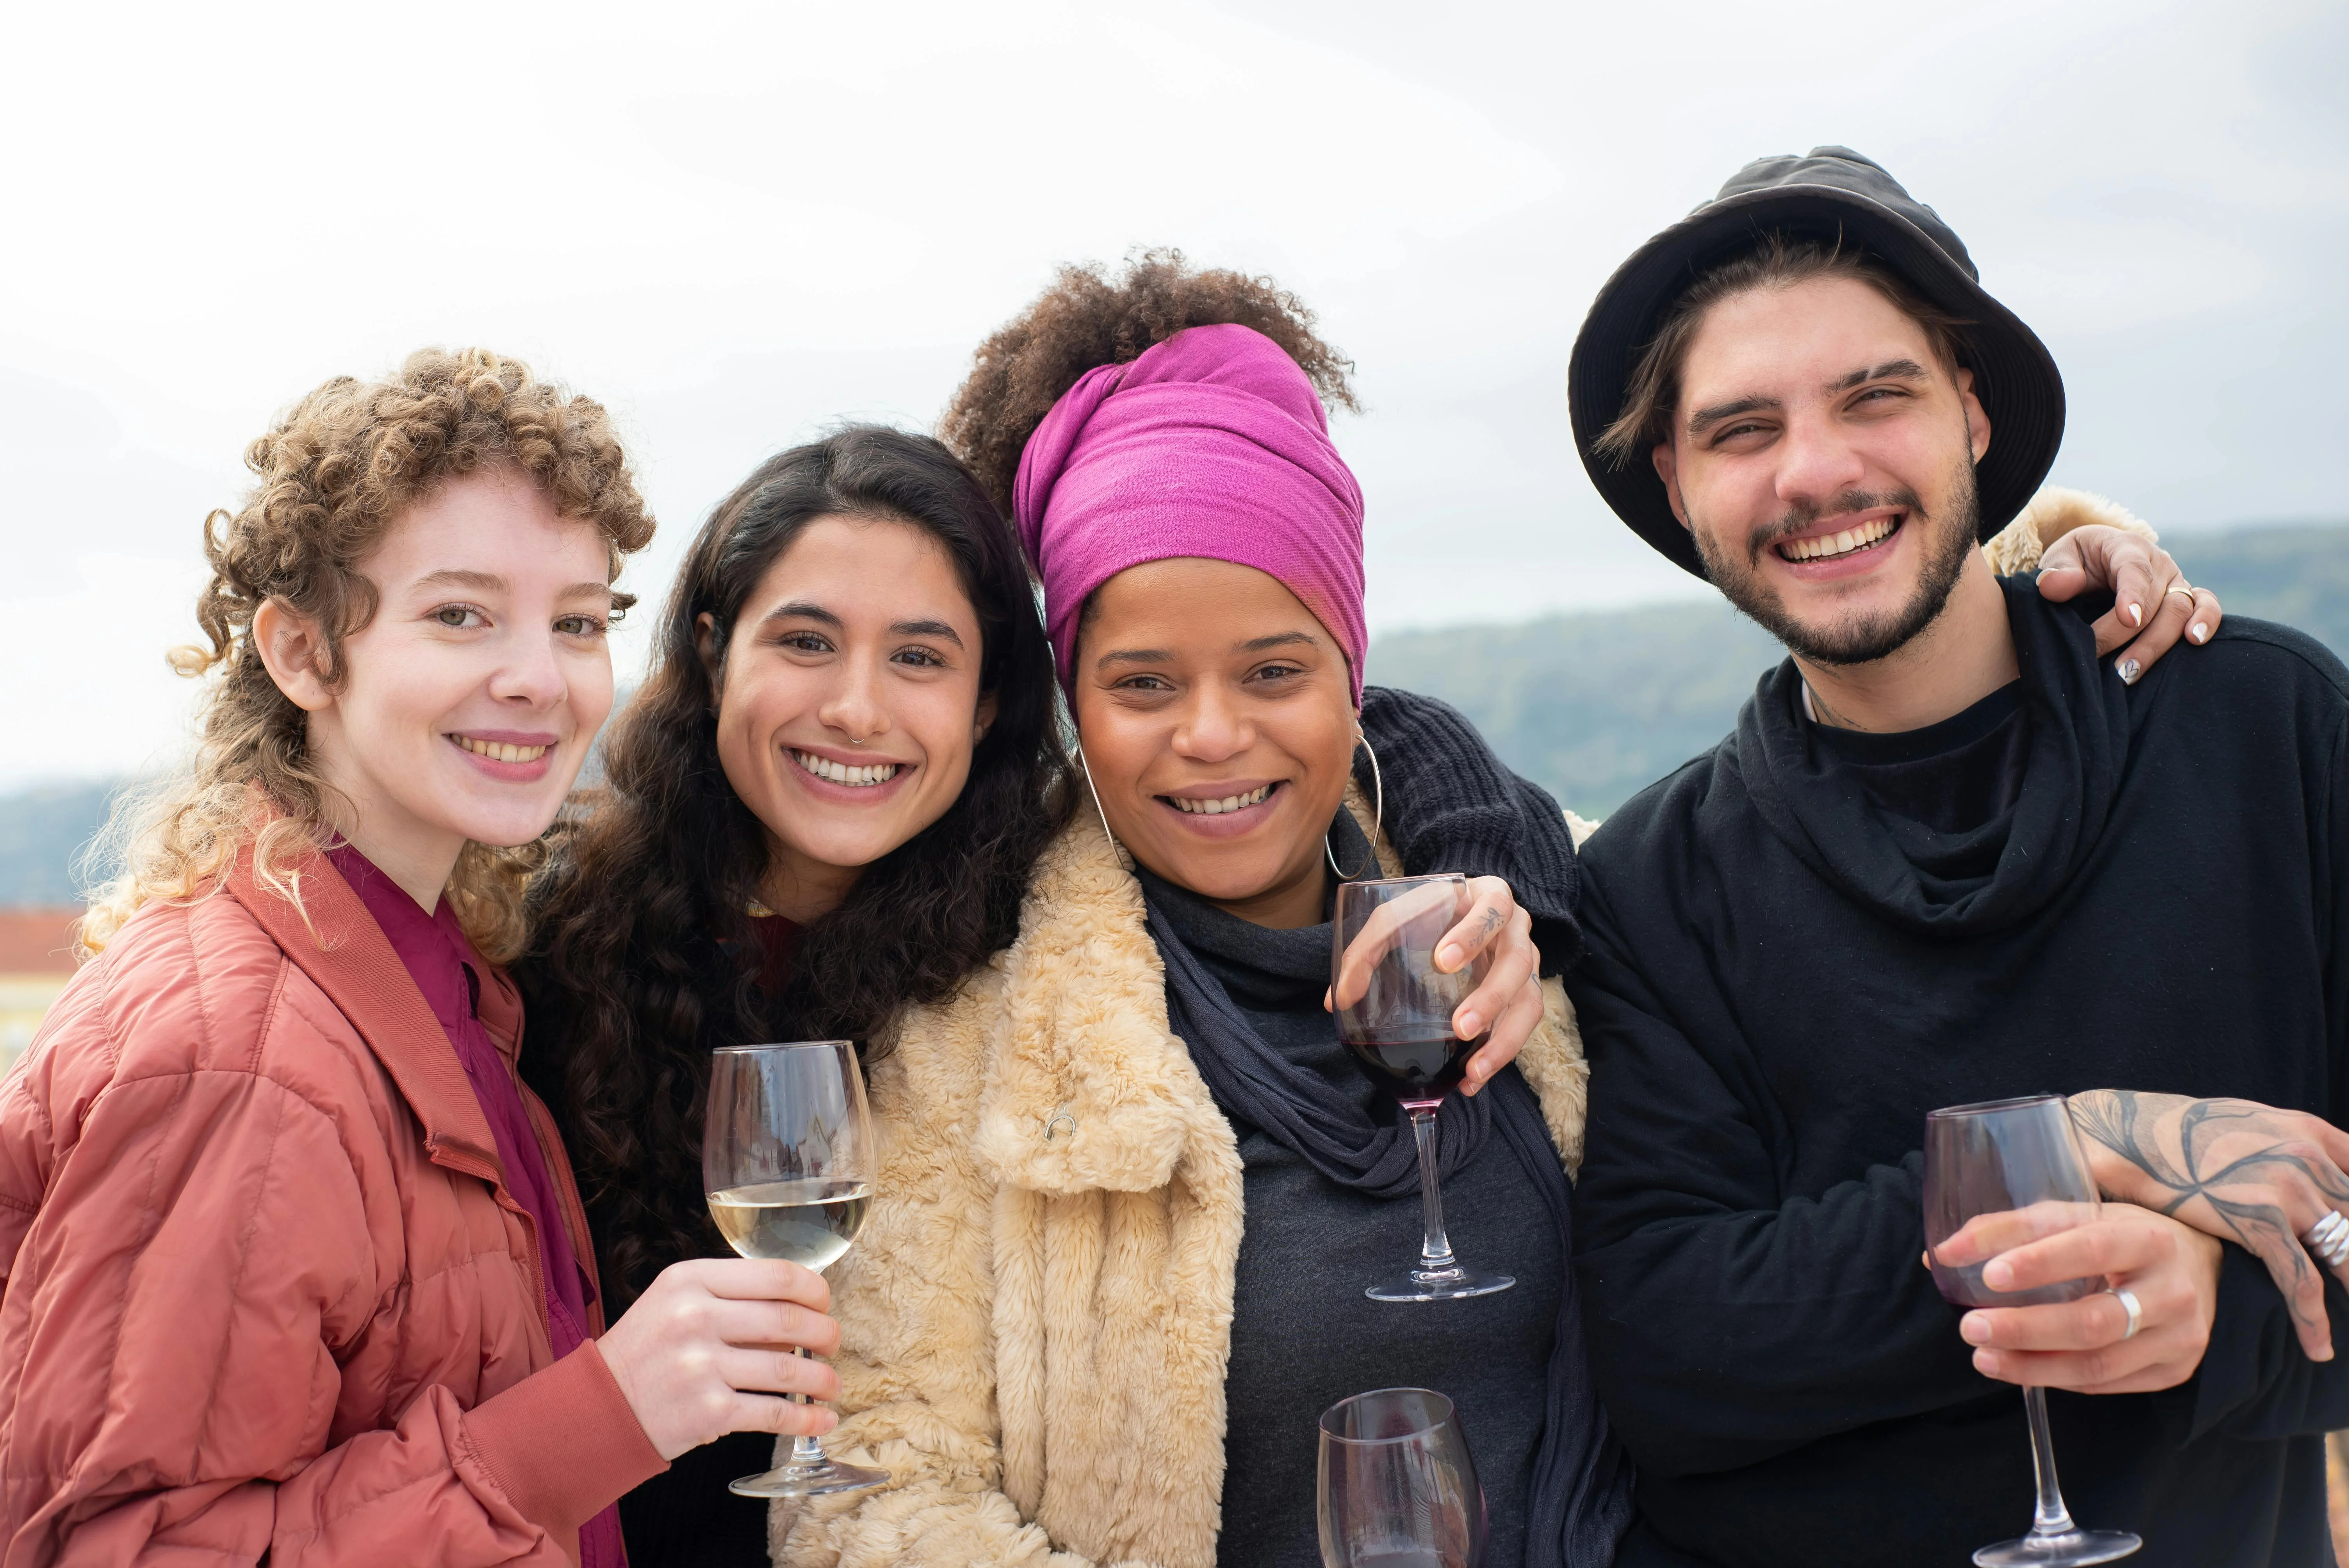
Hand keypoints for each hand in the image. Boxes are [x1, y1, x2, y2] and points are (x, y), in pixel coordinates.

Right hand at [597, 1257, 842, 1459]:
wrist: (598, 1406)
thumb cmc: (647, 1349)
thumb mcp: (677, 1302)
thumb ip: (731, 1298)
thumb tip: (801, 1310)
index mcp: (690, 1280)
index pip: (775, 1274)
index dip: (814, 1289)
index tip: (824, 1301)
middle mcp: (695, 1317)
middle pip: (788, 1319)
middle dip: (825, 1332)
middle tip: (833, 1342)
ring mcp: (701, 1366)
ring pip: (788, 1369)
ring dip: (823, 1379)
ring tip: (832, 1384)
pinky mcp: (708, 1412)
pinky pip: (775, 1413)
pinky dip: (807, 1419)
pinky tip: (822, 1419)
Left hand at [1325, 875, 1541, 1096]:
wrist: (1458, 915)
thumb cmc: (1428, 915)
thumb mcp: (1396, 918)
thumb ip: (1366, 950)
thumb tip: (1338, 1001)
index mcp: (1489, 895)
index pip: (1492, 906)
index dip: (1473, 933)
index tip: (1442, 960)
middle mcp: (1515, 929)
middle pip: (1519, 961)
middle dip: (1491, 997)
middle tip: (1461, 1027)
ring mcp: (1526, 964)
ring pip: (1529, 1001)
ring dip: (1504, 1039)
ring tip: (1472, 1070)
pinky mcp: (1524, 995)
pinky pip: (1523, 1027)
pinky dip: (1499, 1055)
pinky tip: (1472, 1079)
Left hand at [1935, 1201, 2221, 1392]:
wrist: (2195, 1268)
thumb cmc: (2120, 1237)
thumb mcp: (2076, 1217)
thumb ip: (2010, 1229)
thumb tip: (1943, 1254)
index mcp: (2150, 1239)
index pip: (2092, 1248)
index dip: (2039, 1262)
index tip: (1988, 1275)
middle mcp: (2173, 1291)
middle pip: (2093, 1321)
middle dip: (2025, 1328)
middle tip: (1970, 1327)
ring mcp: (2180, 1337)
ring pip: (2099, 1363)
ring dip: (2033, 1365)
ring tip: (1983, 1357)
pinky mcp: (2174, 1370)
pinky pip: (2108, 1384)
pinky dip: (2058, 1379)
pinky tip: (2021, 1370)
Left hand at [2035, 524, 2222, 682]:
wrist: (2094, 562)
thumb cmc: (2076, 562)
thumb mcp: (2060, 558)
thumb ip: (2057, 570)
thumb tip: (2054, 585)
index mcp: (2125, 547)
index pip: (2133, 569)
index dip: (2132, 594)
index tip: (2128, 620)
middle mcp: (2157, 563)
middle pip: (2155, 600)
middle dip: (2129, 636)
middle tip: (2108, 668)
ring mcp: (2175, 581)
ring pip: (2180, 610)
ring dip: (2158, 643)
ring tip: (2131, 672)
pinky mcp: (2187, 598)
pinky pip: (2206, 606)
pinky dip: (2207, 622)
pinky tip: (2195, 643)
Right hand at [2071, 1089, 2348, 1358]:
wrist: (2129, 1133)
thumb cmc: (2178, 1129)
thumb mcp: (2249, 1122)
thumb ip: (2286, 1144)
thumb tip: (2301, 1172)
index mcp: (2308, 1132)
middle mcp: (2308, 1158)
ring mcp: (2287, 1190)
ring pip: (2345, 1253)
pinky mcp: (2260, 1221)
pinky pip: (2301, 1280)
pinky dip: (2313, 1319)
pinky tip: (2319, 1348)